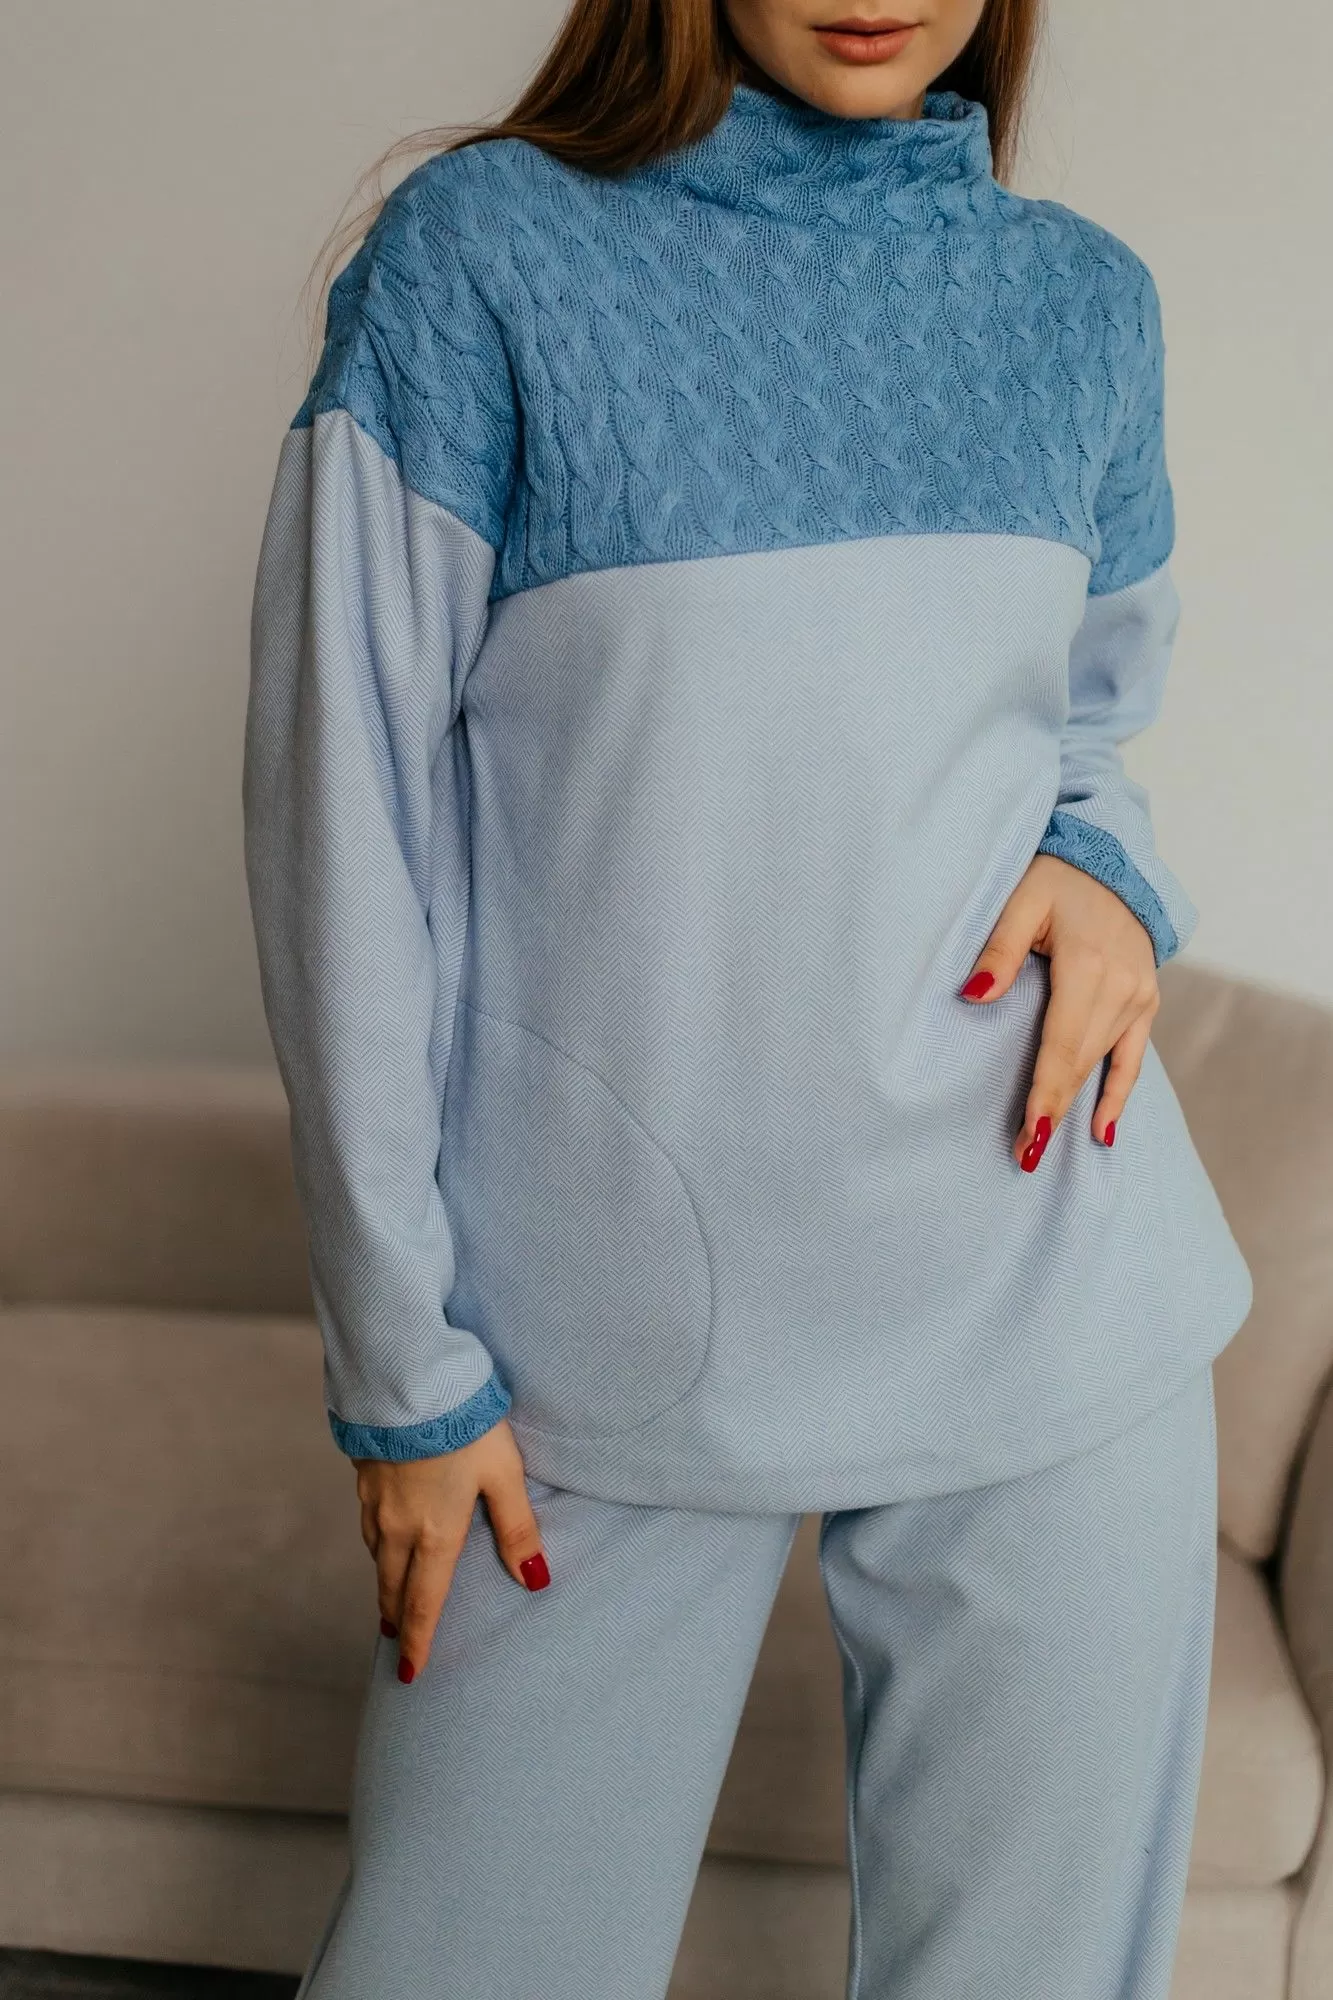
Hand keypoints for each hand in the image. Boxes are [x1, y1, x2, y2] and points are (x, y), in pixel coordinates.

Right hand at [353, 1416, 548, 1683]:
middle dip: (395, 1617)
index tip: (410, 1672)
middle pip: (392, 1586)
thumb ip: (518, 1528)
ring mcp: (375, 1502)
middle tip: (394, 1641)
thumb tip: (535, 1579)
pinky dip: (375, 1545)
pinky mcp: (364, 1476)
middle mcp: (398, 1528)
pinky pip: (367, 1526)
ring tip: (389, 1596)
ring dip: (383, 1582)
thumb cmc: (464, 1426)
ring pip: (376, 1556)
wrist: (407, 1381)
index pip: (424, 1603)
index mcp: (436, 1535)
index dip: (418, 1641)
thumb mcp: (504, 1475)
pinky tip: (381, 1538)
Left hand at [958, 853, 1160, 1170]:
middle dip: (1052, 1110)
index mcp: (1088, 966)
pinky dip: (1118, 1095)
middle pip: (1080, 1063)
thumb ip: (999, 949)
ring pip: (1101, 1063)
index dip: (1044, 1093)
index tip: (1027, 1134)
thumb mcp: (1021, 899)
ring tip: (1042, 1148)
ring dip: (1074, 1107)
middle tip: (1021, 1156)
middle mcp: (1121, 988)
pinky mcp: (1147, 1001)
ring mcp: (1139, 997)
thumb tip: (974, 995)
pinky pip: (1134, 1058)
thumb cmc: (1056, 879)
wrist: (1113, 863)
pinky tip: (1101, 1132)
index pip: (1061, 1046)